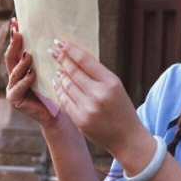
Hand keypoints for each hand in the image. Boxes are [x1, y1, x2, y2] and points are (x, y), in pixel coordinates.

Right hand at [4, 18, 60, 128]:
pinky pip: (18, 88)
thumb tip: (54, 35)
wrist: (56, 114)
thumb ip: (45, 57)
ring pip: (14, 72)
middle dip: (13, 44)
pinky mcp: (15, 99)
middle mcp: (14, 76)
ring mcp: (12, 88)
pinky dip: (25, 80)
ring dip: (21, 62)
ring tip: (28, 54)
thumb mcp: (49, 70)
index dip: (15, 35)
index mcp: (21, 67)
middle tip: (18, 32)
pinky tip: (32, 74)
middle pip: (10, 57)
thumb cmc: (55, 90)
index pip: (16, 48)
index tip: (15, 20)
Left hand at [49, 38, 146, 157]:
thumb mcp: (116, 87)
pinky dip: (60, 90)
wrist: (127, 138)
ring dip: (60, 75)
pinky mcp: (80, 120)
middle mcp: (99, 94)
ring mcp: (88, 108)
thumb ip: (98, 74)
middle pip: (73, 72)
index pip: (85, 60)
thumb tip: (75, 59)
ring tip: (57, 67)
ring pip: (67, 86)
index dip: (70, 49)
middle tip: (53, 50)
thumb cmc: (122, 109)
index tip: (60, 41)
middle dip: (61, 59)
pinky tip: (57, 84)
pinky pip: (65, 101)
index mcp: (111, 82)